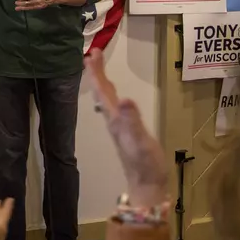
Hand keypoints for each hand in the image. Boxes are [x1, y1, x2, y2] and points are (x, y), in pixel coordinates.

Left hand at [85, 49, 167, 208]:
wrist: (147, 186)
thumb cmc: (145, 165)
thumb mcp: (141, 141)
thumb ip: (132, 121)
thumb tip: (124, 99)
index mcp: (115, 120)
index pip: (102, 91)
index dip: (96, 73)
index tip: (91, 54)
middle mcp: (113, 121)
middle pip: (102, 92)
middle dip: (97, 73)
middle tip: (94, 53)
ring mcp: (119, 127)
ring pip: (107, 100)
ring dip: (103, 82)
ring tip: (100, 69)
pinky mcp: (126, 132)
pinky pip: (114, 107)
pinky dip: (112, 95)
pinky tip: (116, 97)